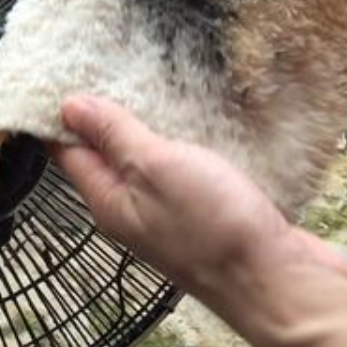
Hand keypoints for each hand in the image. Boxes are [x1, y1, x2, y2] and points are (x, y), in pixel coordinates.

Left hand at [50, 94, 346, 297]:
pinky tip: (198, 115)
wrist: (282, 282)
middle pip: (109, 153)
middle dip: (109, 112)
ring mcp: (173, 211)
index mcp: (109, 200)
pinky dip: (188, 141)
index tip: (65, 73)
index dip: (63, 114)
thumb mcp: (153, 167)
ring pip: (151, 159)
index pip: (69, 151)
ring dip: (153, 123)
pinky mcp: (210, 210)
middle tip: (111, 64)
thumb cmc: (214, 227)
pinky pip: (188, 168)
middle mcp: (134, 209)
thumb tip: (69, 108)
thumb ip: (114, 136)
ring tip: (154, 77)